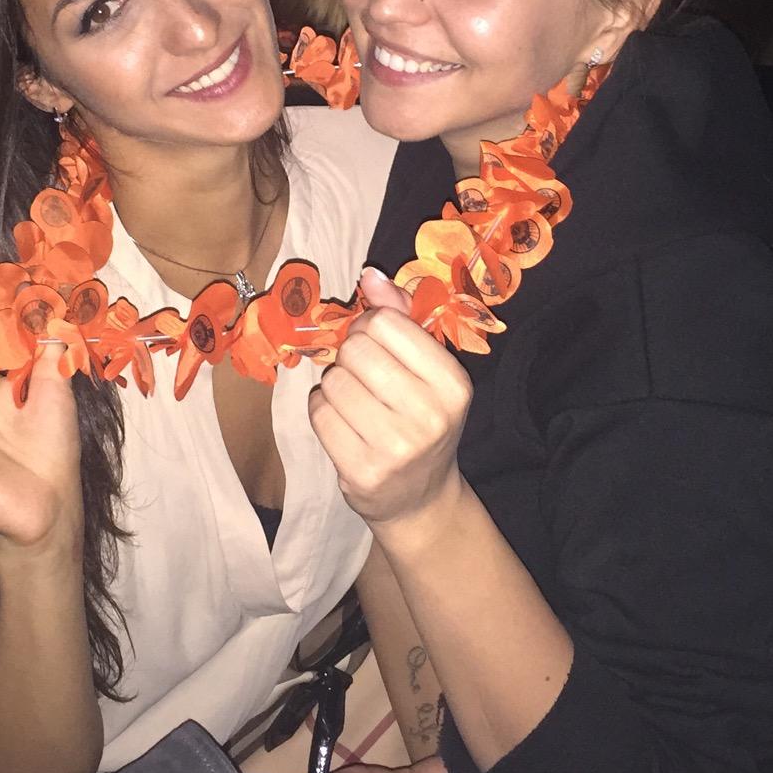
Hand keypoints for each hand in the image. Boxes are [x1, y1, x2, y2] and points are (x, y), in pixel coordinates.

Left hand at [309, 269, 472, 529]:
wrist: (420, 498)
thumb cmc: (421, 420)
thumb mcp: (428, 369)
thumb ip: (402, 317)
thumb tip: (370, 273)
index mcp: (453, 383)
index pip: (385, 323)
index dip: (369, 328)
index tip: (377, 348)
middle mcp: (431, 415)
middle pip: (355, 349)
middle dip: (350, 357)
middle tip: (363, 378)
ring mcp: (396, 447)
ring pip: (332, 381)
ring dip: (334, 387)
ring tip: (356, 405)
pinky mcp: (362, 472)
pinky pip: (318, 414)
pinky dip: (322, 412)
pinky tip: (343, 425)